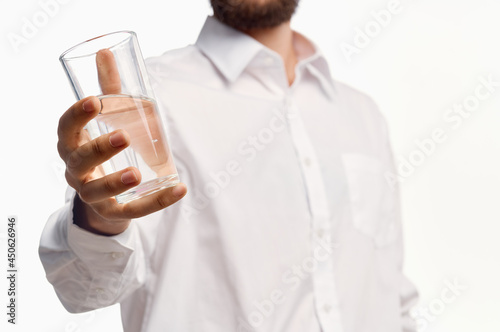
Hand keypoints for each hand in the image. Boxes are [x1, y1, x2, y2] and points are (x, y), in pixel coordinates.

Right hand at [57, 49, 186, 235]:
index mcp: (72, 145)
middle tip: (124, 137)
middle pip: (80, 161)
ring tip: (136, 174)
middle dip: (100, 148)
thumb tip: (105, 51)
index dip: (76, 116)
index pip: (65, 129)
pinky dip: (157, 202)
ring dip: (116, 182)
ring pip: (97, 191)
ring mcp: (92, 194)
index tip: (94, 101)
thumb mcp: (105, 121)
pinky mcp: (113, 212)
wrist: (103, 195)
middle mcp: (76, 170)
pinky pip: (133, 211)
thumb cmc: (103, 150)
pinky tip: (180, 189)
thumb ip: (108, 89)